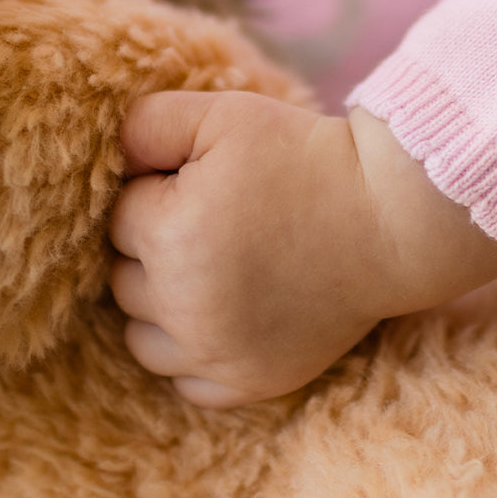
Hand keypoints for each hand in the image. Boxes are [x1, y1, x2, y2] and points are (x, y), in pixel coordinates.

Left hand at [108, 93, 496, 407]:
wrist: (390, 215)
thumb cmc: (305, 157)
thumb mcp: (225, 115)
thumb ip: (147, 124)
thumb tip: (106, 154)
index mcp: (171, 235)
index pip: (120, 216)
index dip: (161, 188)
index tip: (207, 178)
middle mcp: (184, 306)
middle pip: (124, 278)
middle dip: (156, 244)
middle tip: (215, 215)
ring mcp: (218, 353)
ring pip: (142, 334)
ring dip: (162, 301)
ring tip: (216, 262)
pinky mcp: (251, 382)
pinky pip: (184, 380)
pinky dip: (192, 349)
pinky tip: (224, 310)